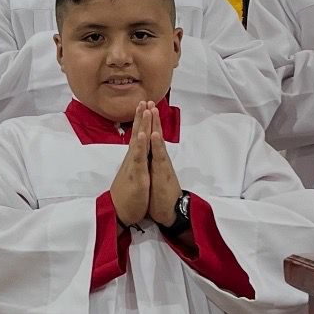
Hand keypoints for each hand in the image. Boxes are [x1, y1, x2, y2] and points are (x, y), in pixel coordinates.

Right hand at [109, 107, 152, 226]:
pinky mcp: (136, 174)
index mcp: (134, 160)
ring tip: (144, 109)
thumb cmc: (126, 197)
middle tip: (143, 100)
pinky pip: (139, 157)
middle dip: (141, 117)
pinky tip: (144, 133)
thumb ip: (133, 165)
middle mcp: (132, 159)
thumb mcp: (132, 177)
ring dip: (141, 124)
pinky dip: (141, 144)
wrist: (118, 213)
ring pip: (138, 141)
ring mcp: (134, 165)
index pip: (138, 137)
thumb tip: (134, 156)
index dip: (141, 122)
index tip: (144, 107)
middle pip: (137, 134)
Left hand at [146, 106, 182, 227]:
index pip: (149, 139)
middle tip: (150, 100)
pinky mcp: (162, 173)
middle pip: (154, 135)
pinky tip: (153, 133)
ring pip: (157, 141)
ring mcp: (161, 164)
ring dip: (154, 125)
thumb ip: (151, 167)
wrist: (169, 213)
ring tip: (152, 110)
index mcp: (152, 160)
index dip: (146, 124)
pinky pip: (158, 156)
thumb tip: (148, 158)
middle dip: (152, 118)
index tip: (143, 109)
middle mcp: (158, 160)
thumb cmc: (159, 197)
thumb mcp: (152, 179)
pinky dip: (156, 144)